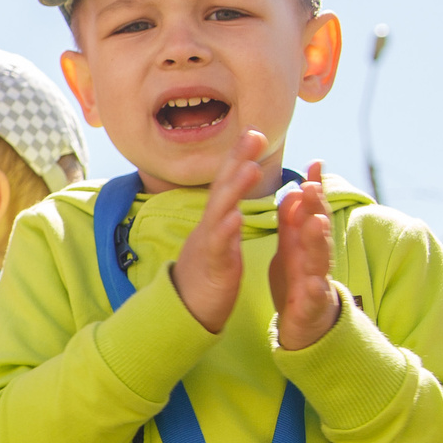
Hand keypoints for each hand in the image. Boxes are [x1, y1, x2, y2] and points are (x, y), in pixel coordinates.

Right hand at [168, 130, 273, 335]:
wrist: (187, 310)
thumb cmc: (207, 275)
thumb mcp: (219, 239)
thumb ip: (227, 215)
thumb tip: (234, 194)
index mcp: (217, 220)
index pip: (229, 182)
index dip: (240, 156)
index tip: (255, 131)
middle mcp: (210, 225)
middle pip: (223, 187)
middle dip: (238, 159)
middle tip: (254, 134)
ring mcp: (208, 244)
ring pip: (220, 211)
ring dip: (235, 188)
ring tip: (250, 167)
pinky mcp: (211, 266)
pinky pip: (217, 246)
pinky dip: (226, 230)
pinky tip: (236, 216)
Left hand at [268, 160, 341, 349]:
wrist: (304, 324)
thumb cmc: (299, 279)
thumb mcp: (293, 247)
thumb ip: (294, 221)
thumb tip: (298, 188)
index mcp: (307, 242)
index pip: (313, 211)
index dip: (315, 188)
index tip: (314, 163)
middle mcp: (316, 257)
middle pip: (319, 229)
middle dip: (317, 207)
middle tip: (311, 186)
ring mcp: (317, 280)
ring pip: (320, 259)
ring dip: (318, 240)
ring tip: (315, 222)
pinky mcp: (311, 306)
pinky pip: (314, 297)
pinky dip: (315, 289)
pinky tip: (314, 283)